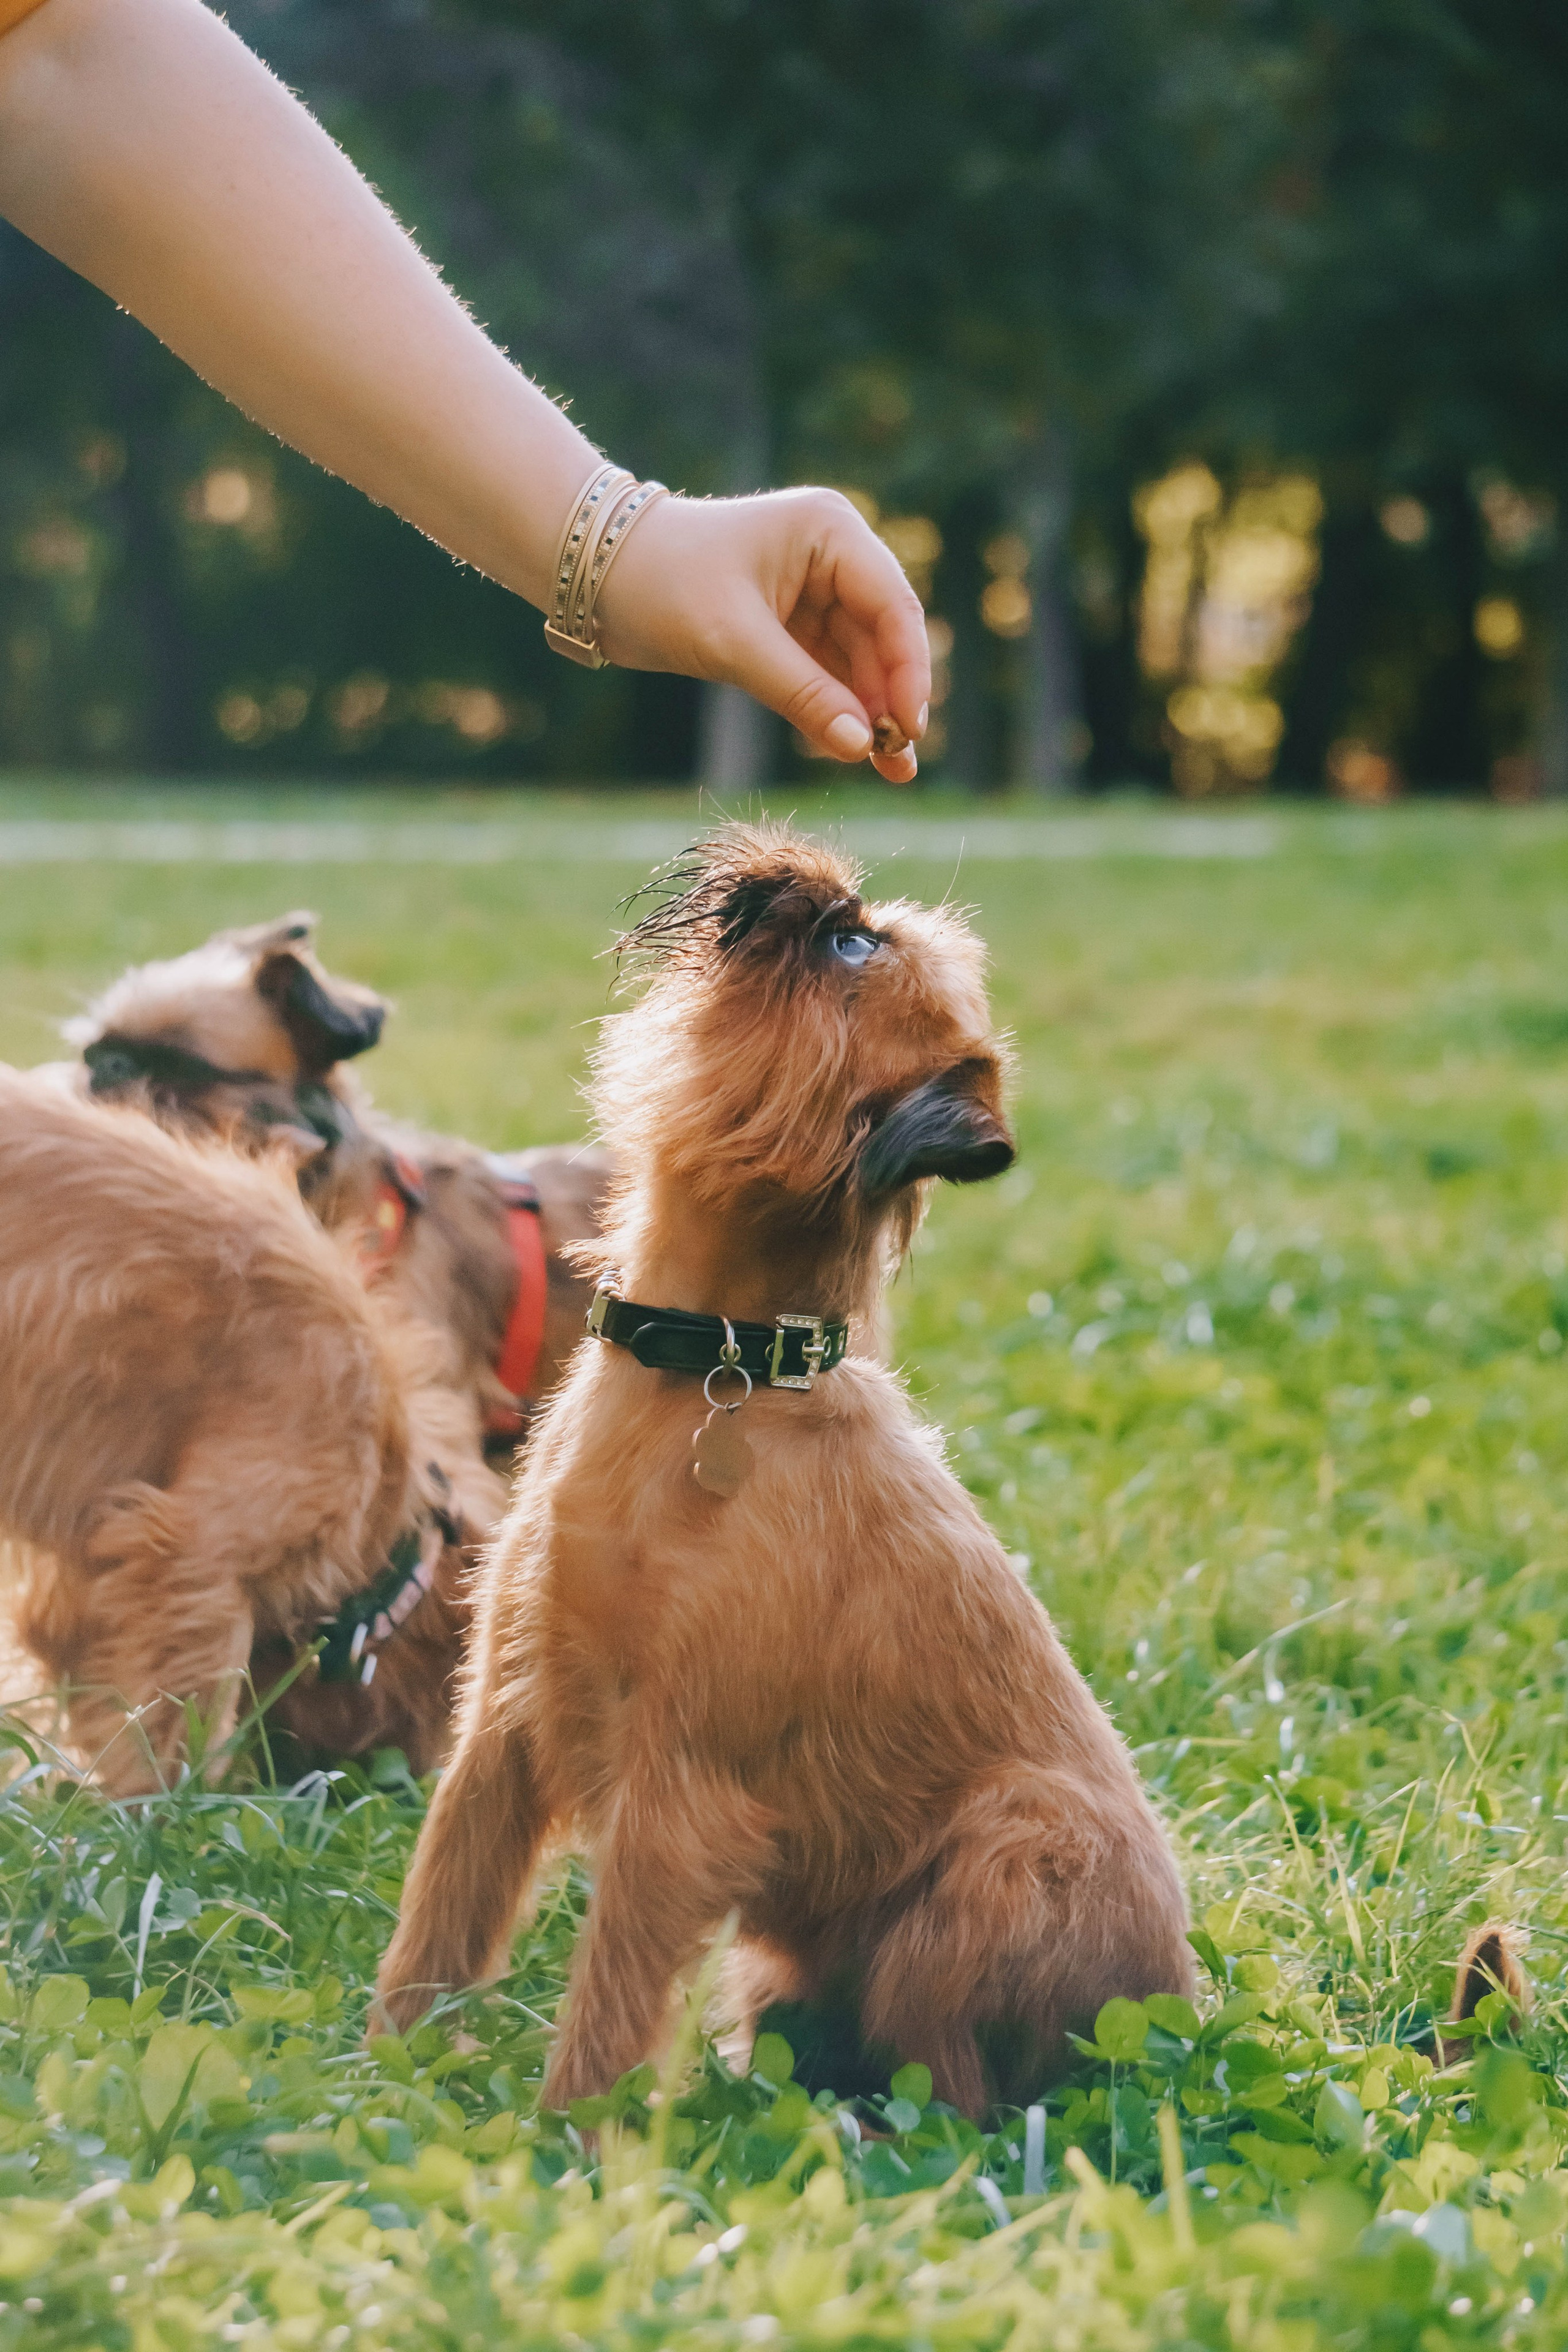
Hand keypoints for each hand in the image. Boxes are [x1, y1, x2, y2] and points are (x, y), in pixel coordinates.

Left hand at [593, 488, 930, 782]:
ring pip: (859, 660)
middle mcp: (831, 555)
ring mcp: (813, 590)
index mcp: (829, 531)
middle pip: (883, 636)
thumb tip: (861, 746)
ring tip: (891, 772)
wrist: (596, 575)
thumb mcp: (734, 642)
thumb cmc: (661, 584)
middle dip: (891, 700)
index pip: (892, 605)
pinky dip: (838, 710)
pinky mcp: (789, 624)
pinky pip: (827, 672)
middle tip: (901, 764)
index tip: (907, 729)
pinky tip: (854, 751)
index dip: (907, 670)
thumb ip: (802, 694)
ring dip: (870, 713)